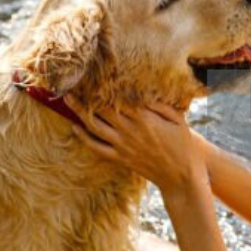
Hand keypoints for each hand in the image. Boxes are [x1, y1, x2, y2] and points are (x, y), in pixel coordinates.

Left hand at [64, 96, 206, 198]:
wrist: (181, 175)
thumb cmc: (182, 142)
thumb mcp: (177, 118)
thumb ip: (159, 103)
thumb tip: (142, 90)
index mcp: (144, 117)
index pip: (117, 98)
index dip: (103, 87)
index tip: (92, 76)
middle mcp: (130, 130)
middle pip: (101, 110)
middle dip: (85, 96)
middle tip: (71, 83)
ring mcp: (123, 146)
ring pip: (95, 127)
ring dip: (79, 112)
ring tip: (68, 100)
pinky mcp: (120, 159)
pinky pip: (97, 148)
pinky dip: (84, 138)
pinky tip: (75, 128)